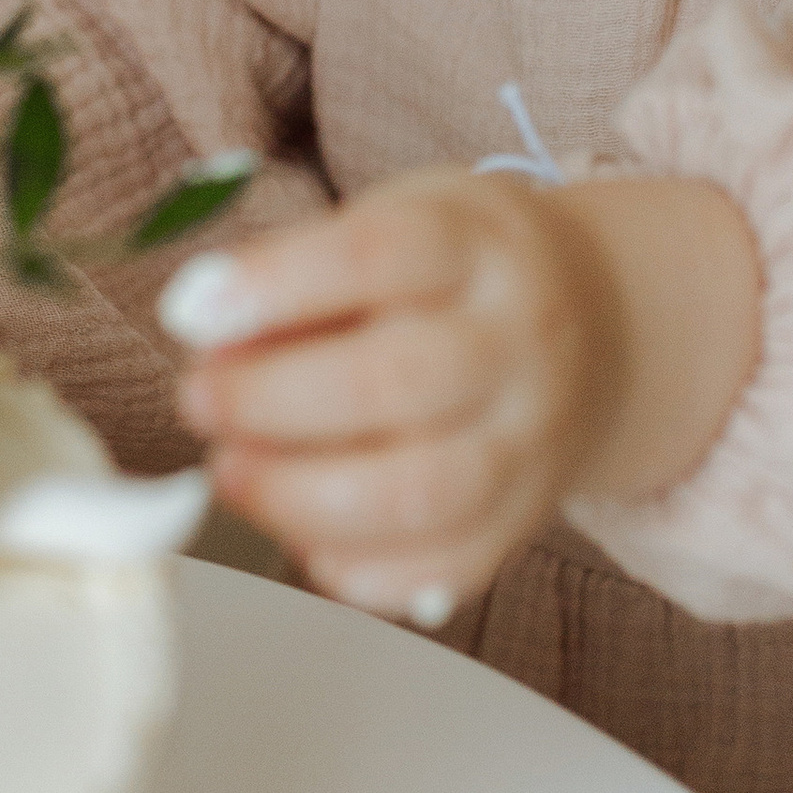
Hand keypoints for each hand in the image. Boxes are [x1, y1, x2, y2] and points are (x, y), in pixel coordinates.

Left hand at [161, 167, 758, 624]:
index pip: (382, 255)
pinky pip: (436, 569)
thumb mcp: (397, 222)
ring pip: (418, 492)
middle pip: (398, 381)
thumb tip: (201, 325)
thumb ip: (302, 272)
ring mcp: (528, 441)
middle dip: (269, 400)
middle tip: (197, 399)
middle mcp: (517, 343)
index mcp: (479, 247)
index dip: (277, 285)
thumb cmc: (458, 276)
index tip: (193, 310)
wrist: (599, 328)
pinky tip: (300, 528)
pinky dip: (350, 565)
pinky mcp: (522, 522)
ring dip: (297, 495)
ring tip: (232, 470)